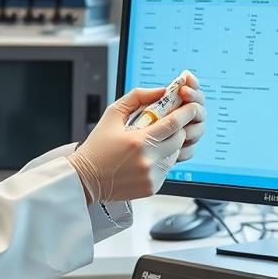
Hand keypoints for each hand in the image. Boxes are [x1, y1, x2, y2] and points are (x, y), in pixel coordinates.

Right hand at [67, 74, 206, 202]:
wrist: (85, 178)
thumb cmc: (97, 146)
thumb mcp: (112, 114)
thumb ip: (137, 98)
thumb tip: (161, 91)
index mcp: (139, 141)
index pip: (174, 123)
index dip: (187, 112)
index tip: (191, 105)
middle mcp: (148, 160)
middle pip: (180, 138)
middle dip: (179, 128)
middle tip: (169, 122)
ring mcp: (152, 176)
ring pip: (176, 154)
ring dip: (171, 144)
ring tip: (153, 141)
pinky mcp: (153, 187)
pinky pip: (168, 169)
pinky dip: (163, 160)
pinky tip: (147, 157)